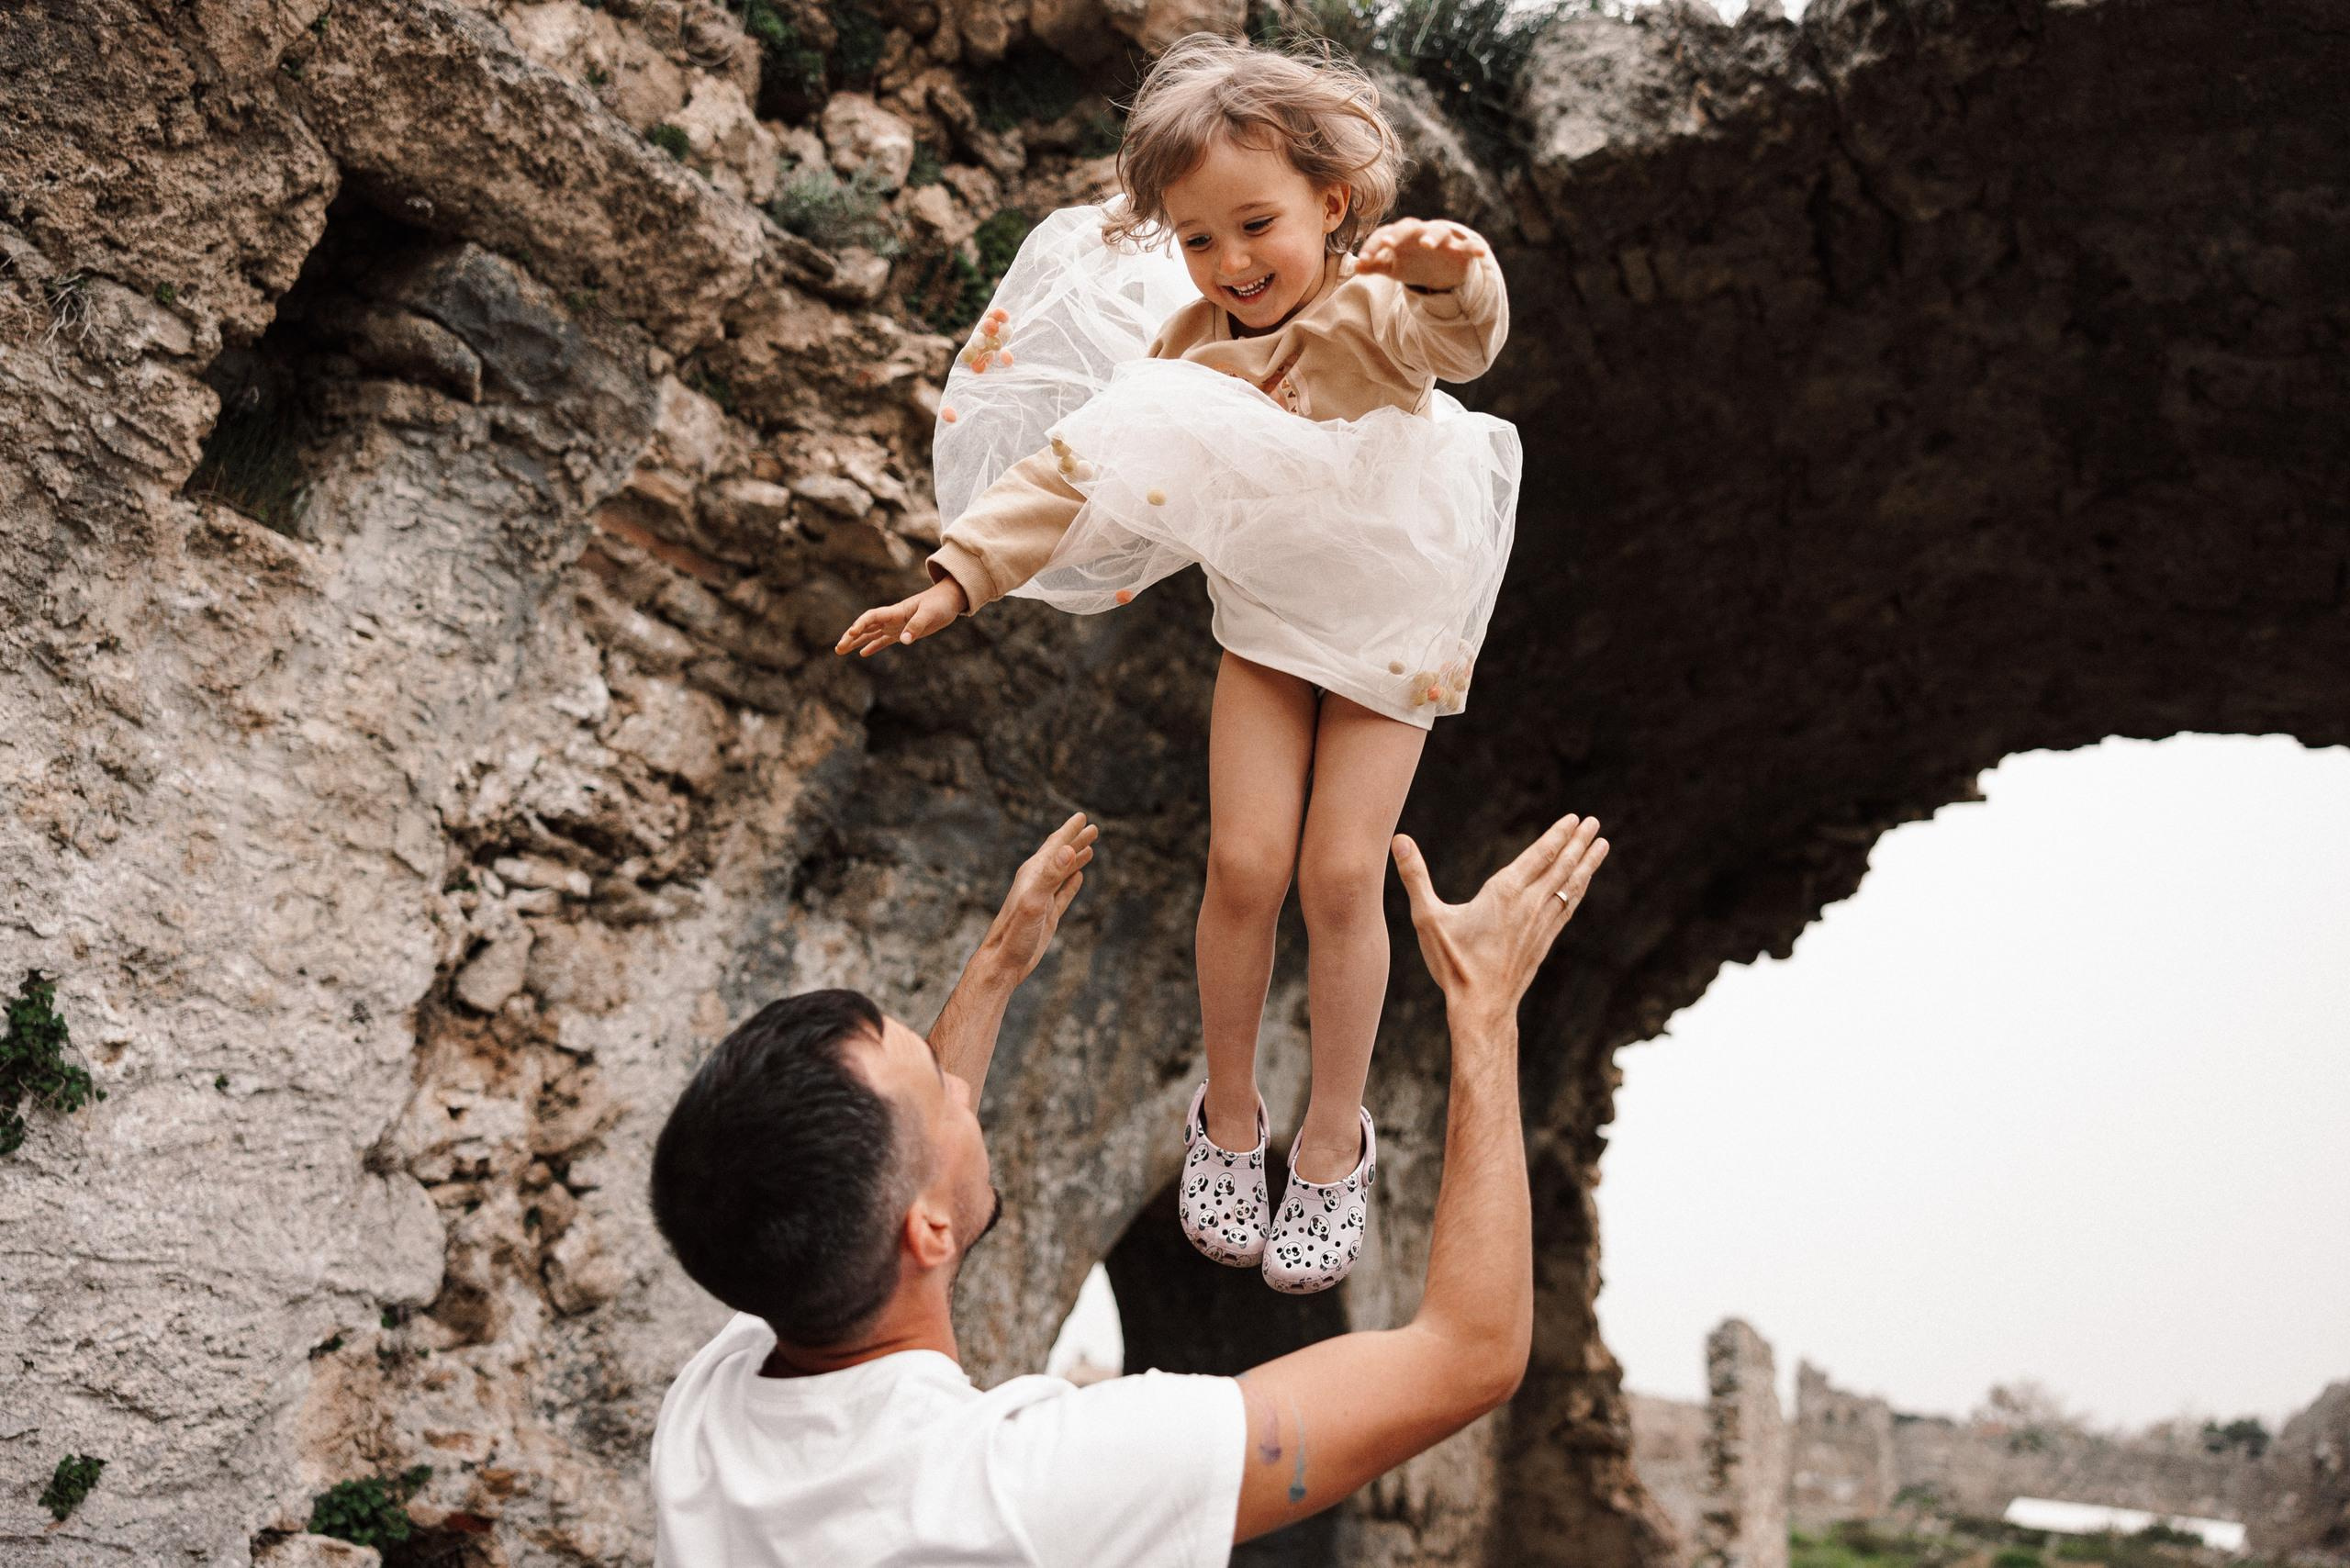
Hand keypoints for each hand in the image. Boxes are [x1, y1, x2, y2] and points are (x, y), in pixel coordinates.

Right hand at [835, 577, 967, 657]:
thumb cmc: (940, 604)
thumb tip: (904, 641)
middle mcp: (892, 618)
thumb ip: (917, 626)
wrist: (949, 600)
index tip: (852, 633)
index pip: (872, 617)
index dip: (861, 624)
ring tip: (840, 651)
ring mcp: (896, 625)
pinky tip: (862, 654)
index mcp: (896, 611)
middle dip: (851, 636)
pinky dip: (873, 646)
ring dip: (856, 642)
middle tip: (838, 648)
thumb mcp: (930, 614)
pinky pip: (883, 640)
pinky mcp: (902, 632)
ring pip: (870, 634)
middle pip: (866, 627)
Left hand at [977, 812, 1098, 984]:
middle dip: (1076, 841)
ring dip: (1076, 859)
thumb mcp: (1034, 901)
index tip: (1083, 817)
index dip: (1069, 831)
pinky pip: (1063, 893)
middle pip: (1060, 856)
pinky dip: (1071, 882)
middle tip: (1093, 828)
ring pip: (1062, 872)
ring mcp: (1042, 899)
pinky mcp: (1047, 915)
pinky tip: (1078, 877)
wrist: (1003, 963)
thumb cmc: (1015, 934)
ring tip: (1090, 849)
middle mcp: (1036, 882)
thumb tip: (1068, 849)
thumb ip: (1051, 875)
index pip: (1055, 846)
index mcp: (1033, 874)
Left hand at [1354, 217, 1485, 291]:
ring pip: (1439, 232)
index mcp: (1402, 235)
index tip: (1364, 261)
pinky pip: (1470, 247)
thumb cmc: (1413, 262)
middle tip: (1389, 245)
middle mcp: (1422, 233)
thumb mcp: (1392, 266)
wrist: (1443, 266)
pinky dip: (1475, 248)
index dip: (1373, 247)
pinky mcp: (1462, 250)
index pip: (1385, 235)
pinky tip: (1481, 252)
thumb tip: (1356, 266)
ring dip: (1432, 237)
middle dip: (1400, 234)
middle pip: (1410, 227)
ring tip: (1427, 245)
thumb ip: (1374, 264)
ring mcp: (1443, 240)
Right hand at [1390, 814, 1606, 1026]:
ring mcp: (1540, 924)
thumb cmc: (1453, 963)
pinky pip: (1567, 907)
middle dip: (1579, 842)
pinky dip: (1578, 890)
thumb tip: (1398, 840)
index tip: (1575, 819)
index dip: (1558, 835)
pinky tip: (1583, 883)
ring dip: (1586, 864)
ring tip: (1602, 845)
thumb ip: (1415, 876)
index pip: (1539, 856)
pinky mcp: (1544, 941)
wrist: (1481, 1007)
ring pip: (1570, 886)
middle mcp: (1529, 905)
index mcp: (1504, 894)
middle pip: (1560, 866)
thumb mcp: (1426, 918)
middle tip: (1595, 822)